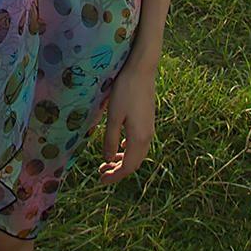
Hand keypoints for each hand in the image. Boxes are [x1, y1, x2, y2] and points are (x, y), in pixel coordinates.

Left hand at [97, 54, 156, 182]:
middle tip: (101, 172)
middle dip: (118, 170)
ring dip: (123, 160)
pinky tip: (120, 145)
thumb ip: (110, 139)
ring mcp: (149, 128)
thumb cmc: (125, 91)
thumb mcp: (114, 116)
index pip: (128, 167)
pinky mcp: (148, 119)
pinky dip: (128, 149)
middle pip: (134, 162)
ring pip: (137, 153)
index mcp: (139, 138)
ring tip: (107, 161)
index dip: (115, 176)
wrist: (142, 69)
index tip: (101, 181)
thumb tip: (108, 160)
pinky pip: (139, 143)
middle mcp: (147, 136)